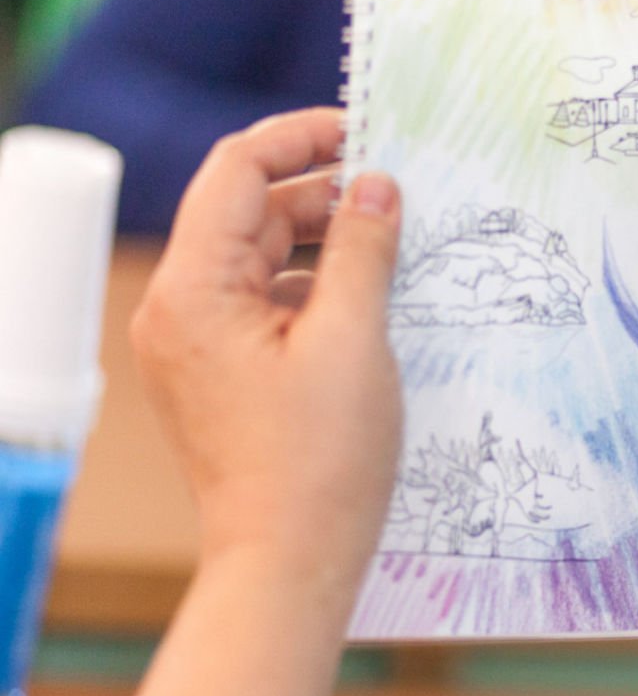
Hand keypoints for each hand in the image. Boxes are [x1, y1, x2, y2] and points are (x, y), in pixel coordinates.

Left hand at [131, 108, 402, 594]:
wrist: (288, 562)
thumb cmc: (319, 460)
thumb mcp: (355, 339)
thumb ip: (364, 249)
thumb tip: (376, 184)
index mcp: (192, 291)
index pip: (236, 170)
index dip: (300, 139)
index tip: (364, 133)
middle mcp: (179, 311)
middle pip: (249, 215)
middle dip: (324, 197)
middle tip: (402, 197)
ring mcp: (197, 346)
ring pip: (263, 261)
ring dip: (327, 246)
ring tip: (398, 250)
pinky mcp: (222, 376)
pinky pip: (268, 306)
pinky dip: (318, 291)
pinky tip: (375, 303)